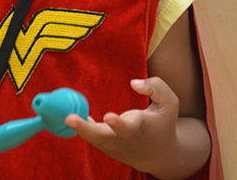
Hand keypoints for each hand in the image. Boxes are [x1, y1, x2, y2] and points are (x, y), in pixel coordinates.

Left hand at [64, 77, 179, 173]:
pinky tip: (74, 115)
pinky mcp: (103, 145)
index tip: (108, 117)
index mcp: (140, 128)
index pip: (127, 127)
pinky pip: (89, 135)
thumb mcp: (169, 103)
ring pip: (91, 137)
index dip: (117, 123)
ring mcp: (111, 145)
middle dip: (85, 128)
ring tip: (67, 114)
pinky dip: (79, 125)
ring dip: (77, 126)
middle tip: (69, 118)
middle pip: (101, 136)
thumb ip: (155, 87)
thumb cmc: (163, 123)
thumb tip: (133, 83)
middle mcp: (122, 139)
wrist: (159, 155)